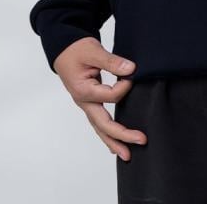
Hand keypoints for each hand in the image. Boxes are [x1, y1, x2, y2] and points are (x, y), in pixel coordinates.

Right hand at [53, 36, 146, 160]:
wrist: (64, 50)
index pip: (110, 96)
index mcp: (83, 90)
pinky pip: (99, 123)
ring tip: (128, 155)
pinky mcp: (90, 104)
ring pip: (100, 128)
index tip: (131, 73)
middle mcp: (84, 102)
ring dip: (114, 141)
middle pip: (103, 125)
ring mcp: (86, 105)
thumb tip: (131, 69)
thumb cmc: (77, 50)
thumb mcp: (93, 51)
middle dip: (123, 135)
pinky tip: (116, 144)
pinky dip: (108, 134)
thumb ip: (112, 62)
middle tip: (142, 140)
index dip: (125, 86)